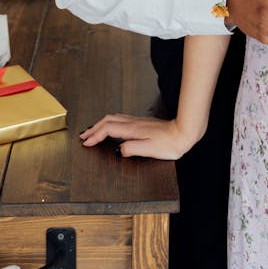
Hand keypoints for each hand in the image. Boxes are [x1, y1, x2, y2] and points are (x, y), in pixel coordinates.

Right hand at [79, 114, 196, 159]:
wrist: (184, 132)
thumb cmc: (170, 143)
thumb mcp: (150, 150)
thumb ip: (132, 149)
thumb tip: (119, 150)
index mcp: (132, 130)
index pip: (108, 130)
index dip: (95, 136)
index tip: (86, 142)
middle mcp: (133, 123)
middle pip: (107, 121)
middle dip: (94, 128)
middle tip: (84, 136)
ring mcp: (137, 121)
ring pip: (113, 118)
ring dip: (101, 124)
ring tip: (93, 131)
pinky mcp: (142, 122)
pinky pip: (120, 119)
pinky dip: (110, 123)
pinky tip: (112, 127)